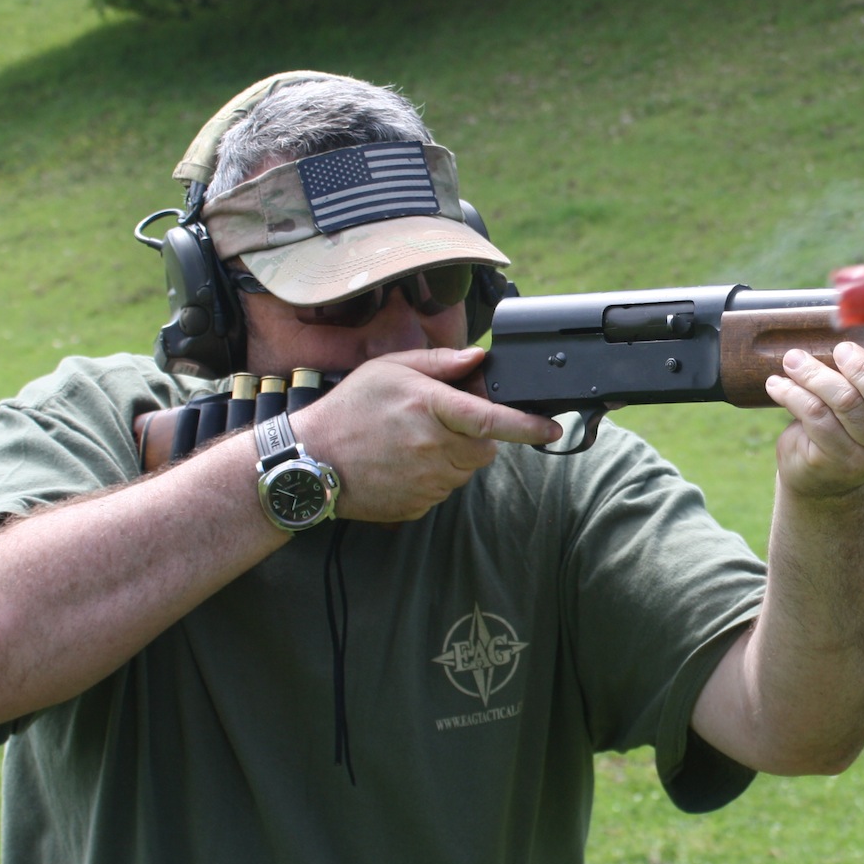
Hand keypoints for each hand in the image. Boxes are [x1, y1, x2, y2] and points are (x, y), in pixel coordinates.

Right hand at [290, 347, 561, 521]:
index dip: (528, 426)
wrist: (311, 459)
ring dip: (453, 457)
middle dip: (475, 436)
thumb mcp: (390, 369)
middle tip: (441, 423)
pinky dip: (434, 477)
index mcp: (431, 409)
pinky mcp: (418, 505)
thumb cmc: (349, 409)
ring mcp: (426, 481)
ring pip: (465, 471)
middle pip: (484, 449)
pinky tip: (403, 464)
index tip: (552, 428)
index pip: (493, 419)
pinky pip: (443, 490)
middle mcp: (433, 448)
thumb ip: (439, 363)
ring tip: (413, 442)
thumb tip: (478, 359)